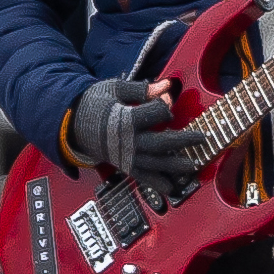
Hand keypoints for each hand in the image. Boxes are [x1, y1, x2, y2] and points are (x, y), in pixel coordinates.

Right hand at [65, 78, 208, 180]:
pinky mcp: (124, 165)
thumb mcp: (115, 89)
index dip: (163, 105)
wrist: (73, 124)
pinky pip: (143, 177)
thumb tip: (167, 85)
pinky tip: (172, 188)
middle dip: (182, 140)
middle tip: (201, 138)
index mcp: (124, 120)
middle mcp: (127, 142)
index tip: (166, 99)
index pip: (154, 113)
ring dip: (175, 165)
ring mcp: (126, 156)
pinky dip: (157, 184)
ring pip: (155, 164)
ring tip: (194, 165)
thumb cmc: (95, 103)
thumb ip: (142, 89)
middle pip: (160, 143)